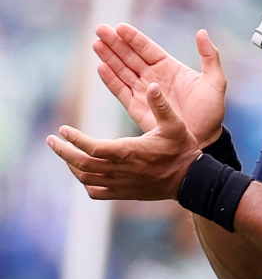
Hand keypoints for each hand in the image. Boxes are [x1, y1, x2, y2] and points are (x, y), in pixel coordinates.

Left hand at [48, 83, 201, 199]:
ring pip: (85, 178)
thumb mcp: (175, 125)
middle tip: (52, 140)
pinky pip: (96, 193)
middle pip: (81, 164)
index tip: (63, 129)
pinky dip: (86, 183)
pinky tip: (84, 173)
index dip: (74, 139)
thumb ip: (161, 105)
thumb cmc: (183, 150)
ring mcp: (121, 184)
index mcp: (129, 152)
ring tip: (65, 153)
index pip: (92, 147)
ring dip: (71, 166)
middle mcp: (121, 170)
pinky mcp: (125, 193)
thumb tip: (151, 85)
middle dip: (62, 152)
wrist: (191, 180)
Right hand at [94, 24, 226, 142]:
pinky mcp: (137, 107)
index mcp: (170, 67)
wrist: (204, 138)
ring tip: (97, 44)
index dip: (133, 38)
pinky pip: (121, 90)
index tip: (120, 27)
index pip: (147, 48)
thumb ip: (210, 57)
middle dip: (115, 42)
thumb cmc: (211, 111)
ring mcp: (144, 91)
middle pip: (130, 56)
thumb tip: (202, 32)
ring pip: (122, 70)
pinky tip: (101, 67)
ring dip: (109, 57)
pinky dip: (111, 80)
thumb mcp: (215, 81)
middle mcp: (154, 77)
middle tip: (100, 29)